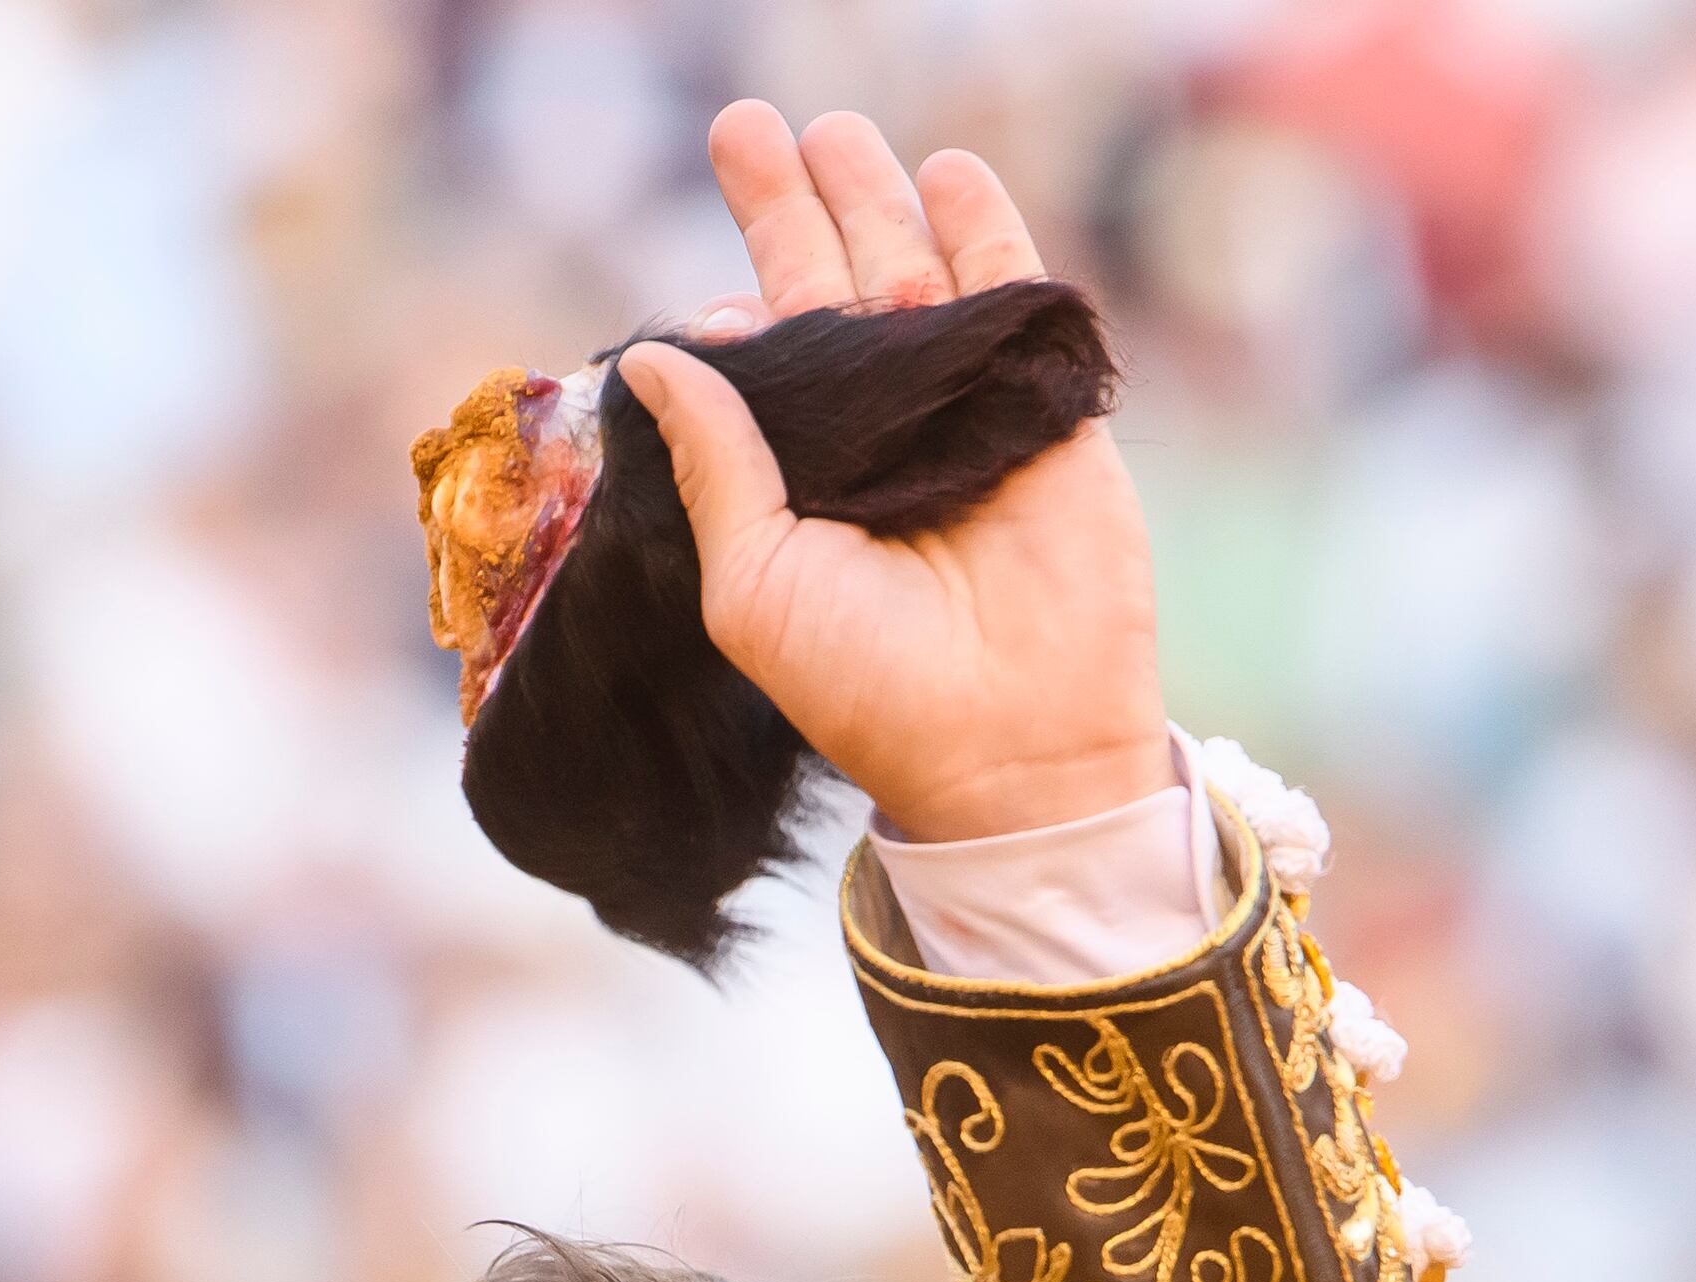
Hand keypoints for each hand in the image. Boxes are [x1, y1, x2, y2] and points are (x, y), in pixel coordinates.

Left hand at [616, 105, 1169, 845]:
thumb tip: (651, 359)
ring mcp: (963, 408)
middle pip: (827, 289)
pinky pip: (1011, 296)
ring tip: (833, 129)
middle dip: (788, 207)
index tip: (711, 298)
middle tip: (743, 127)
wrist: (1007, 740)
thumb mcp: (755, 578)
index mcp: (800, 479)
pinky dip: (985, 226)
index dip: (736, 315)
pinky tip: (949, 169)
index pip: (762, 364)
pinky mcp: (1044, 402)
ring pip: (911, 273)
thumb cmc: (866, 685)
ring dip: (873, 196)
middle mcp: (877, 434)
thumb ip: (716, 463)